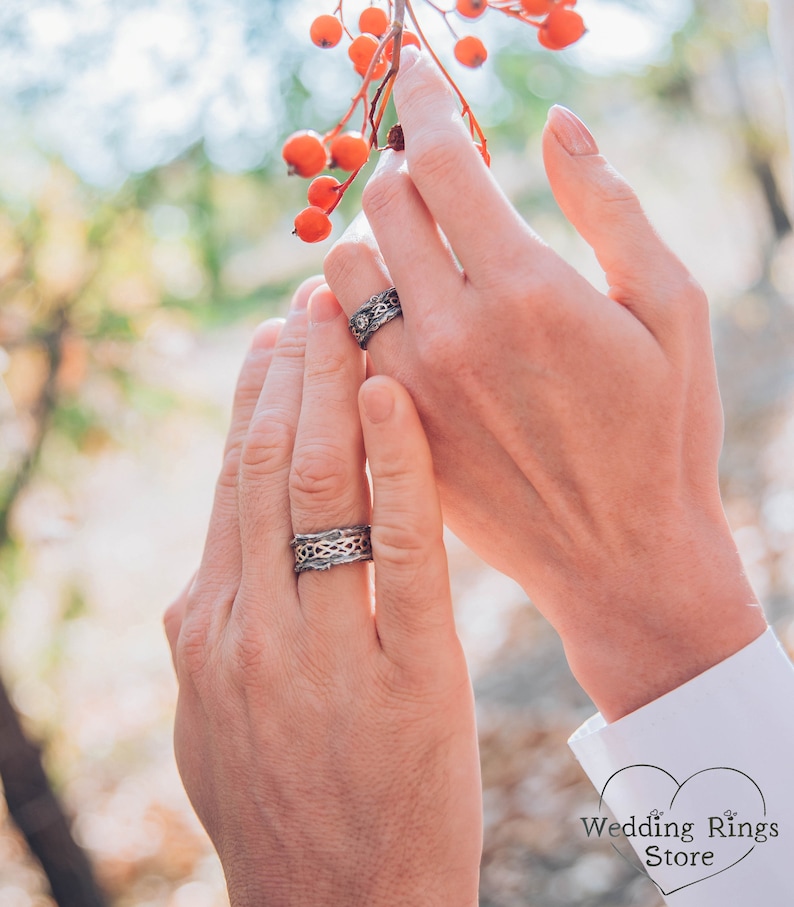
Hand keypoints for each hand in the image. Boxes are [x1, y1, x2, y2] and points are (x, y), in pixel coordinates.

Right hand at [164, 278, 480, 906]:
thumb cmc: (281, 808)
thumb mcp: (214, 716)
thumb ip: (216, 634)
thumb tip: (213, 565)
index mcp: (205, 626)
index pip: (230, 482)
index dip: (251, 401)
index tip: (271, 340)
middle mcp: (247, 624)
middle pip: (267, 464)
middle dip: (291, 370)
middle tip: (312, 296)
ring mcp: (319, 649)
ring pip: (318, 488)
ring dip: (332, 390)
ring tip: (348, 317)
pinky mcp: (405, 674)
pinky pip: (396, 548)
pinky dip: (394, 465)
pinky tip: (395, 399)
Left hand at [323, 50, 765, 720]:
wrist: (620, 555)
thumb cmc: (662, 432)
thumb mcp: (671, 311)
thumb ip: (610, 206)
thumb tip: (556, 123)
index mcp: (525, 290)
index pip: (438, 161)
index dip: (423, 103)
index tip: (417, 75)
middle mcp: (450, 334)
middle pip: (379, 205)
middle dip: (400, 170)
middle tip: (431, 176)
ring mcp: (409, 388)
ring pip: (340, 272)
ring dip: (370, 240)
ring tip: (412, 248)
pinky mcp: (392, 430)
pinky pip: (337, 342)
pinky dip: (352, 306)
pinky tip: (392, 308)